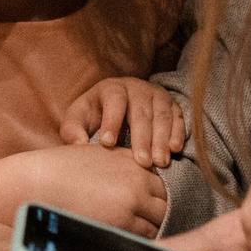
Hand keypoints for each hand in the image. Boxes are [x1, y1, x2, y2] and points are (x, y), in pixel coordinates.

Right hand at [0, 142, 165, 236]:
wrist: (42, 182)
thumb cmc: (64, 169)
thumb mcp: (99, 155)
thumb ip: (124, 165)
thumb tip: (141, 177)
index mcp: (133, 161)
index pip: (161, 183)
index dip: (155, 196)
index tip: (148, 206)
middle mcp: (138, 180)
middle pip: (165, 203)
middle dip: (156, 213)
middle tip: (144, 223)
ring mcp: (132, 203)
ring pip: (159, 222)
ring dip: (151, 228)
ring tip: (136, 234)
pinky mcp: (123, 224)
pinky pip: (145, 237)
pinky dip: (141, 240)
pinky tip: (130, 241)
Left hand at [61, 76, 186, 167]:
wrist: (118, 102)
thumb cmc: (95, 115)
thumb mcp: (77, 118)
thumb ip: (72, 130)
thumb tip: (78, 145)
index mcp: (111, 88)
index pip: (113, 100)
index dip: (112, 121)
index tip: (108, 144)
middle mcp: (136, 88)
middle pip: (140, 111)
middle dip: (142, 138)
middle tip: (142, 163)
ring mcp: (156, 94)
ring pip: (161, 115)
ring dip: (161, 140)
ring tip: (160, 162)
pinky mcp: (171, 104)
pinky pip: (177, 117)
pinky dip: (178, 133)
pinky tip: (175, 150)